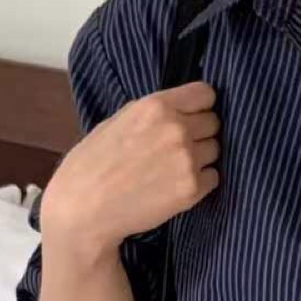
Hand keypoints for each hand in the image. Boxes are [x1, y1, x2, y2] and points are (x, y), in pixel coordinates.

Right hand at [40, 80, 220, 260]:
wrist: (86, 206)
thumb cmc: (94, 162)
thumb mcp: (120, 120)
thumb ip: (154, 113)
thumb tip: (181, 111)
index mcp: (156, 106)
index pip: (205, 94)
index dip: (201, 105)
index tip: (194, 115)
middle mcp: (177, 129)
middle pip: (213, 123)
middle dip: (201, 132)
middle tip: (179, 146)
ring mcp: (188, 160)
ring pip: (215, 150)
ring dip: (202, 157)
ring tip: (174, 167)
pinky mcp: (192, 189)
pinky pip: (213, 177)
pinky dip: (201, 181)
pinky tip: (177, 185)